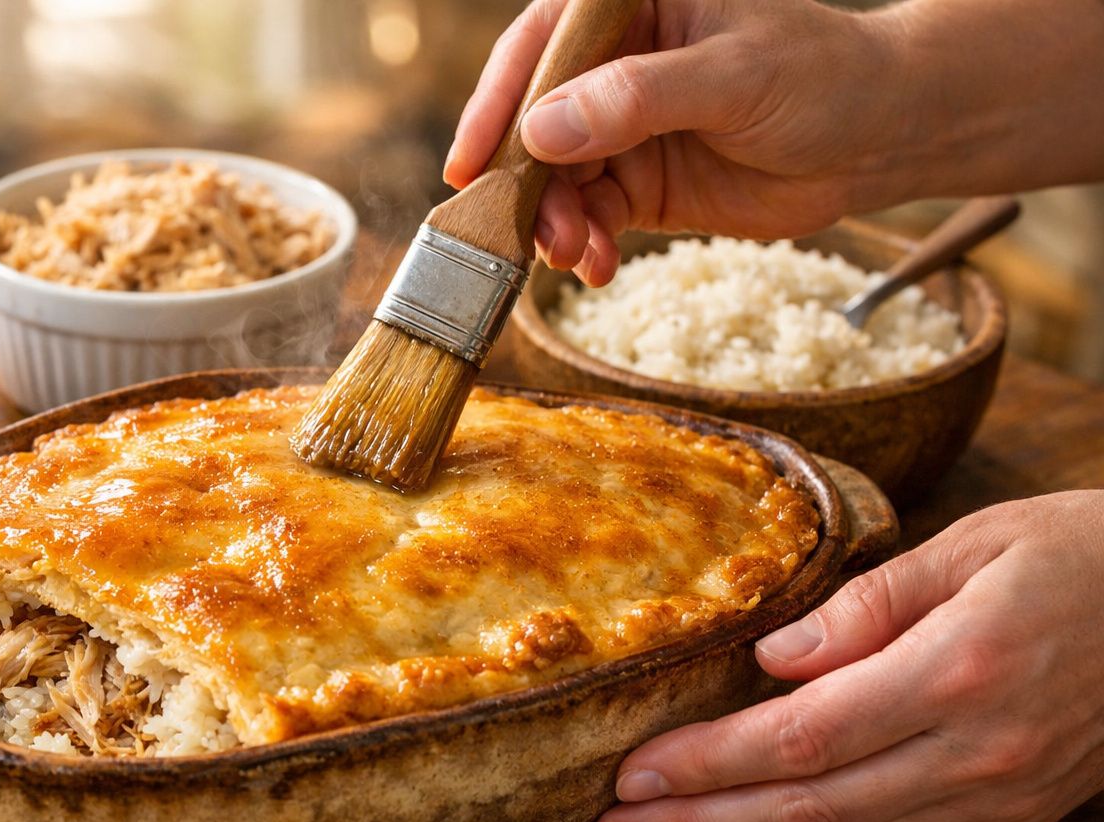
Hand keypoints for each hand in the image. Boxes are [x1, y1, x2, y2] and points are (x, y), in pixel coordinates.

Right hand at [446, 0, 904, 283]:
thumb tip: (543, 130)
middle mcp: (614, 65)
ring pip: (556, 179)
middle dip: (525, 182)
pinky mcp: (638, 184)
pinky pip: (590, 217)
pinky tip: (597, 267)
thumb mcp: (734, 76)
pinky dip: (586, 246)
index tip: (469, 163)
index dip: (497, 102)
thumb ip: (637, 99)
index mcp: (631, 7)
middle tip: (521, 232)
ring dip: (554, 223)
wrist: (882, 138)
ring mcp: (622, 128)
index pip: (542, 45)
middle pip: (535, 122)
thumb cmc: (824, 75)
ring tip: (573, 255)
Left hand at [592, 491, 1103, 821]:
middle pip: (808, 811)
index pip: (800, 739)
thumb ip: (865, 605)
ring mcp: (996, 797)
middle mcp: (975, 753)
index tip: (631, 775)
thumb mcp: (971, 545)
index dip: (707, 765)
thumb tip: (770, 657)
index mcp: (956, 672)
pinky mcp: (1009, 818)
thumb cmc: (1076, 554)